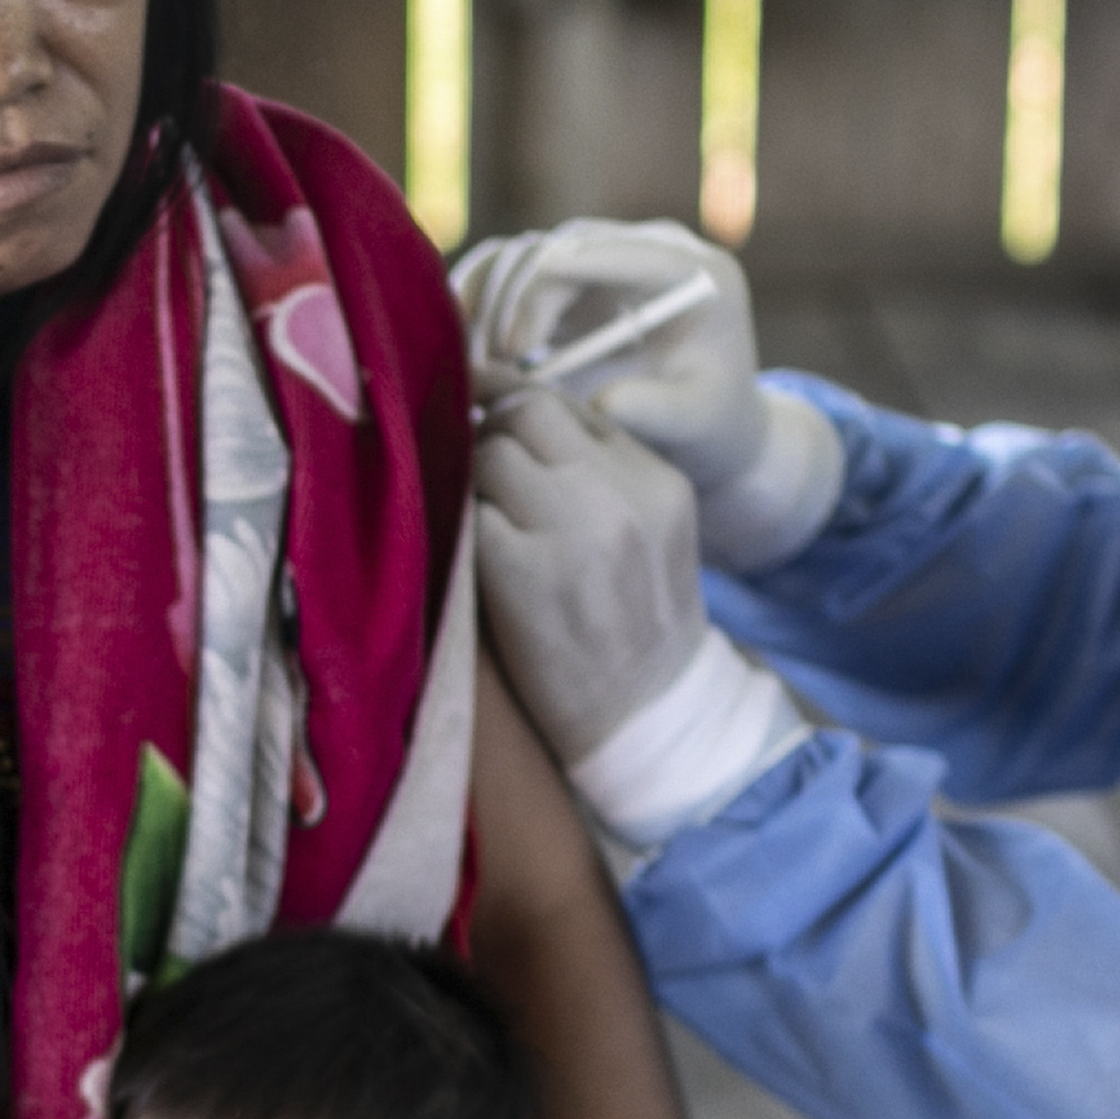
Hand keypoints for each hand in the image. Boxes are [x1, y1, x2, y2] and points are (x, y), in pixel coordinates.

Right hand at [458, 217, 759, 457]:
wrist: (708, 427)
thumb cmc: (708, 428)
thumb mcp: (696, 424)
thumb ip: (656, 411)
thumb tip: (602, 403)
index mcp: (689, 269)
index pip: (595, 253)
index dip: (542, 295)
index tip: (515, 352)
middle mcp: (644, 247)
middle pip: (552, 247)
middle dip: (507, 304)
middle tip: (483, 367)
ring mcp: (605, 256)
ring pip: (521, 253)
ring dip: (482, 305)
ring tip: (469, 367)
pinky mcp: (572, 276)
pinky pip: (508, 269)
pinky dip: (476, 302)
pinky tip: (459, 349)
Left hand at [469, 393, 723, 766]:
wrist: (646, 720)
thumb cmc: (636, 629)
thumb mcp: (650, 534)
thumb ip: (602, 474)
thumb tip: (513, 416)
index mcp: (657, 479)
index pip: (569, 405)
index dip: (513, 399)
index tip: (480, 399)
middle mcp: (620, 494)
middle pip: (525, 412)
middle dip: (488, 429)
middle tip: (468, 460)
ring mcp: (571, 530)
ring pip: (490, 454)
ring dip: (470, 479)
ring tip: (481, 522)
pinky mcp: (522, 572)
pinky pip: (468, 513)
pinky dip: (462, 528)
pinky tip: (473, 558)